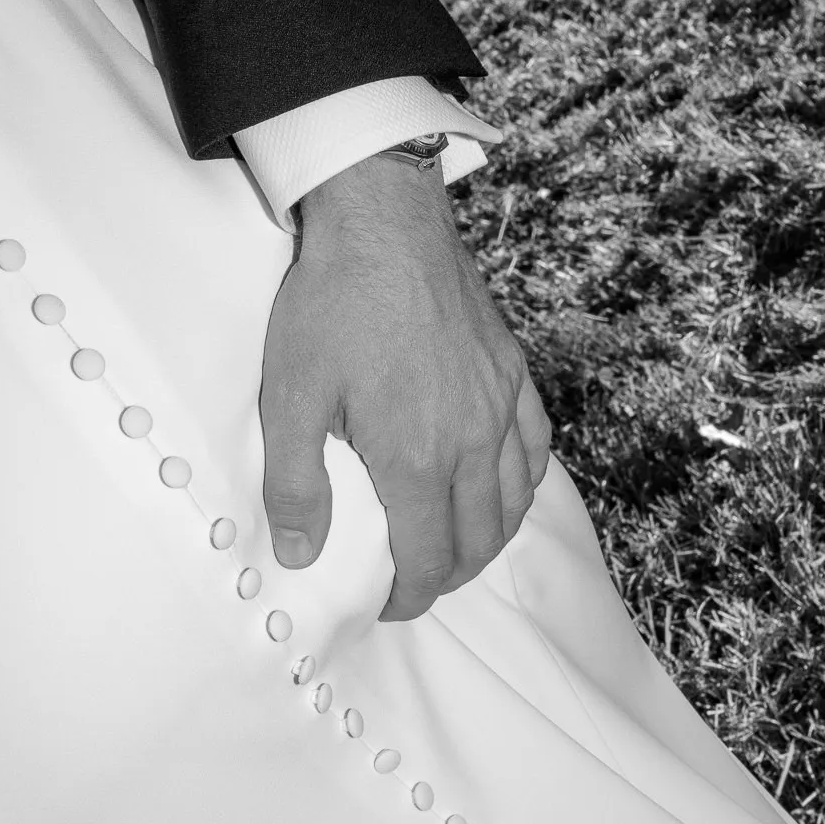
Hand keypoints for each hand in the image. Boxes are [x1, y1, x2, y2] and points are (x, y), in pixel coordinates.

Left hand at [260, 153, 550, 621]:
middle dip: (449, 577)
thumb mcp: (288, 396)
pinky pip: (536, 450)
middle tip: (416, 582)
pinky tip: (500, 487)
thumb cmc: (330, 304)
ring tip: (454, 547)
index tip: (388, 603)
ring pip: (515, 502)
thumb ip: (294, 485)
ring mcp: (501, 404)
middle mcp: (472, 440)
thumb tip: (300, 554)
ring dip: (488, 540)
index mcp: (416, 458)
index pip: (429, 559)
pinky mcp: (512, 371)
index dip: (410, 597)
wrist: (383, 220)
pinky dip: (521, 486)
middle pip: (480, 542)